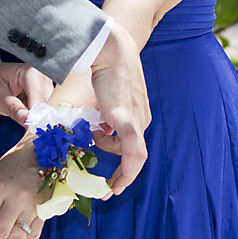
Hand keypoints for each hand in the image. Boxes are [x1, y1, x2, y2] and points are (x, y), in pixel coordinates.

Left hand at [0, 59, 53, 125]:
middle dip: (38, 118)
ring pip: (48, 108)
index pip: (38, 96)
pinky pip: (44, 109)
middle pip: (47, 103)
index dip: (36, 114)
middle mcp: (40, 76)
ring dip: (38, 118)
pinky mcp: (42, 93)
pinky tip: (27, 117)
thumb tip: (26, 120)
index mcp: (30, 71)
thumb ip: (12, 108)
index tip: (31, 128)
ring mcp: (43, 85)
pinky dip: (36, 117)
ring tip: (23, 119)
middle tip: (27, 128)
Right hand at [89, 20, 150, 193]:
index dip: (123, 163)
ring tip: (96, 144)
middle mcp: (141, 119)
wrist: (110, 49)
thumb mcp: (107, 97)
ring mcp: (136, 119)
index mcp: (137, 114)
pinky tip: (117, 181)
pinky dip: (128, 168)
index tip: (111, 178)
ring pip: (133, 155)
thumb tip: (99, 133)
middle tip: (109, 189)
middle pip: (135, 154)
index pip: (133, 145)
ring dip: (115, 163)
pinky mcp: (126, 117)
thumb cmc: (105, 68)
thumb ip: (106, 117)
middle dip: (123, 175)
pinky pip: (132, 149)